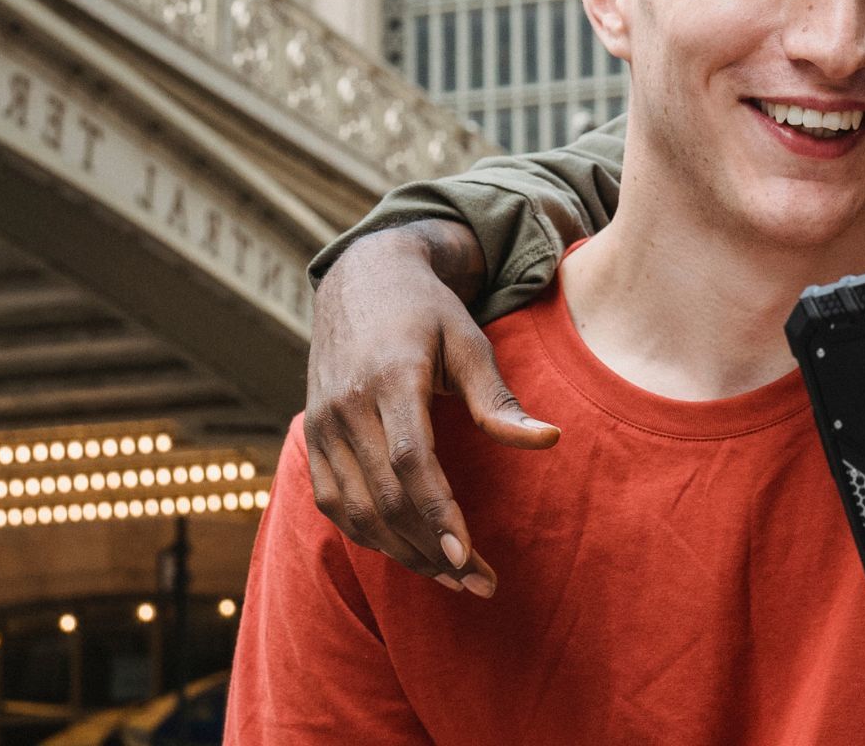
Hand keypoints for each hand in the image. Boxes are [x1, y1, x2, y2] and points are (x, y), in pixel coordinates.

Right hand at [303, 221, 558, 594]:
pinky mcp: (314, 441)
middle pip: (385, 498)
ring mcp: (322, 427)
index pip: (410, 460)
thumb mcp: (471, 341)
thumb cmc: (427, 313)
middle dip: (433, 550)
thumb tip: (550, 441)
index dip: (437, 512)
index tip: (468, 555)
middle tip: (481, 583)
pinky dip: (373, 537)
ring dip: (405, 554)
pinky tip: (414, 553)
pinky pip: (337, 506)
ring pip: (357, 512)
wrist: (360, 281)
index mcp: (390, 378)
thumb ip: (500, 399)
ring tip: (456, 579)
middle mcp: (347, 407)